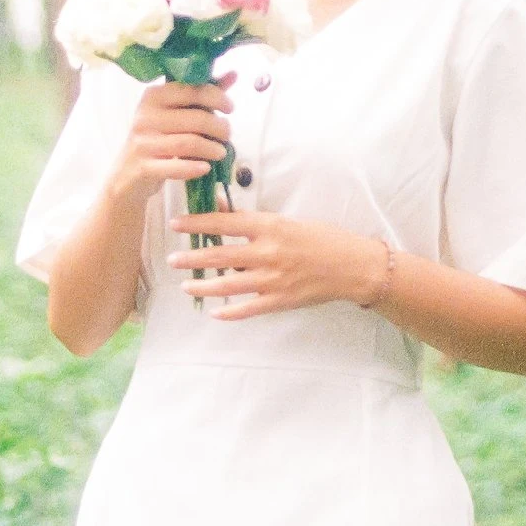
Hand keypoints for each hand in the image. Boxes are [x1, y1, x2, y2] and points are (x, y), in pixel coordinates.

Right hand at [107, 71, 235, 204]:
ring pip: (189, 143)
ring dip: (211, 148)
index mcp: (154, 96)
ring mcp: (143, 142)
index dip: (216, 97)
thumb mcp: (174, 113)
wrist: (127, 174)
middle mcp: (146, 116)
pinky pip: (175, 167)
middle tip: (227, 134)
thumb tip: (233, 75)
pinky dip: (194, 168)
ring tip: (221, 152)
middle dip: (219, 127)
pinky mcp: (144, 166)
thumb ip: (201, 94)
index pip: (191, 89)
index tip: (230, 108)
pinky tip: (206, 167)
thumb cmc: (156, 138)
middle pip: (195, 118)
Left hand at [166, 209, 386, 319]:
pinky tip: (214, 313)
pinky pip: (248, 309)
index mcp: (271, 226)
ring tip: (185, 285)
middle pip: (220, 255)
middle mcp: (268, 252)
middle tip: (171, 259)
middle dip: (192, 257)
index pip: (225, 222)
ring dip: (203, 286)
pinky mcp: (280, 300)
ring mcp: (273, 279)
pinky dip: (229, 312)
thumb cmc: (323, 238)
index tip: (177, 223)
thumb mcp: (288, 221)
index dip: (198, 223)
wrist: (353, 266)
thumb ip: (256, 222)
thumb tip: (224, 212)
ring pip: (228, 285)